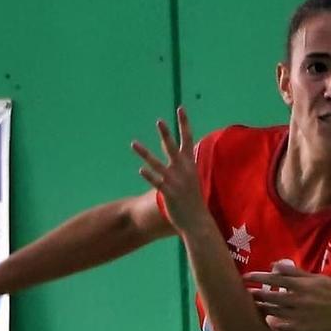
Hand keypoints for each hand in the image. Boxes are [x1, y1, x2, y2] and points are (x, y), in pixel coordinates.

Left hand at [131, 107, 210, 236]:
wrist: (197, 221)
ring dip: (144, 153)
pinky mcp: (169, 193)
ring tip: (133, 143)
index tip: (180, 108)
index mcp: (190, 164)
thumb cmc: (192, 198)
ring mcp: (176, 181)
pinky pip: (157, 182)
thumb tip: (169, 144)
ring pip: (157, 164)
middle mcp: (183, 170)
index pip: (188, 139)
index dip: (184, 123)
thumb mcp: (190, 176)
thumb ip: (179, 159)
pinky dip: (149, 176)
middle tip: (159, 121)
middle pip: (173, 148)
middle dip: (166, 134)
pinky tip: (141, 170)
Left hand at [249, 268, 330, 330]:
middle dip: (256, 295)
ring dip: (262, 309)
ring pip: (274, 312)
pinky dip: (275, 324)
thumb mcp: (315, 277)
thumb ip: (294, 272)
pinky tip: (270, 322)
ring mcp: (299, 316)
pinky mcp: (303, 329)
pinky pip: (283, 327)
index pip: (274, 279)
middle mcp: (298, 300)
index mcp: (301, 285)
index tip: (245, 277)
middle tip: (246, 294)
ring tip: (255, 306)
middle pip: (271, 297)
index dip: (257, 278)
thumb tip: (275, 265)